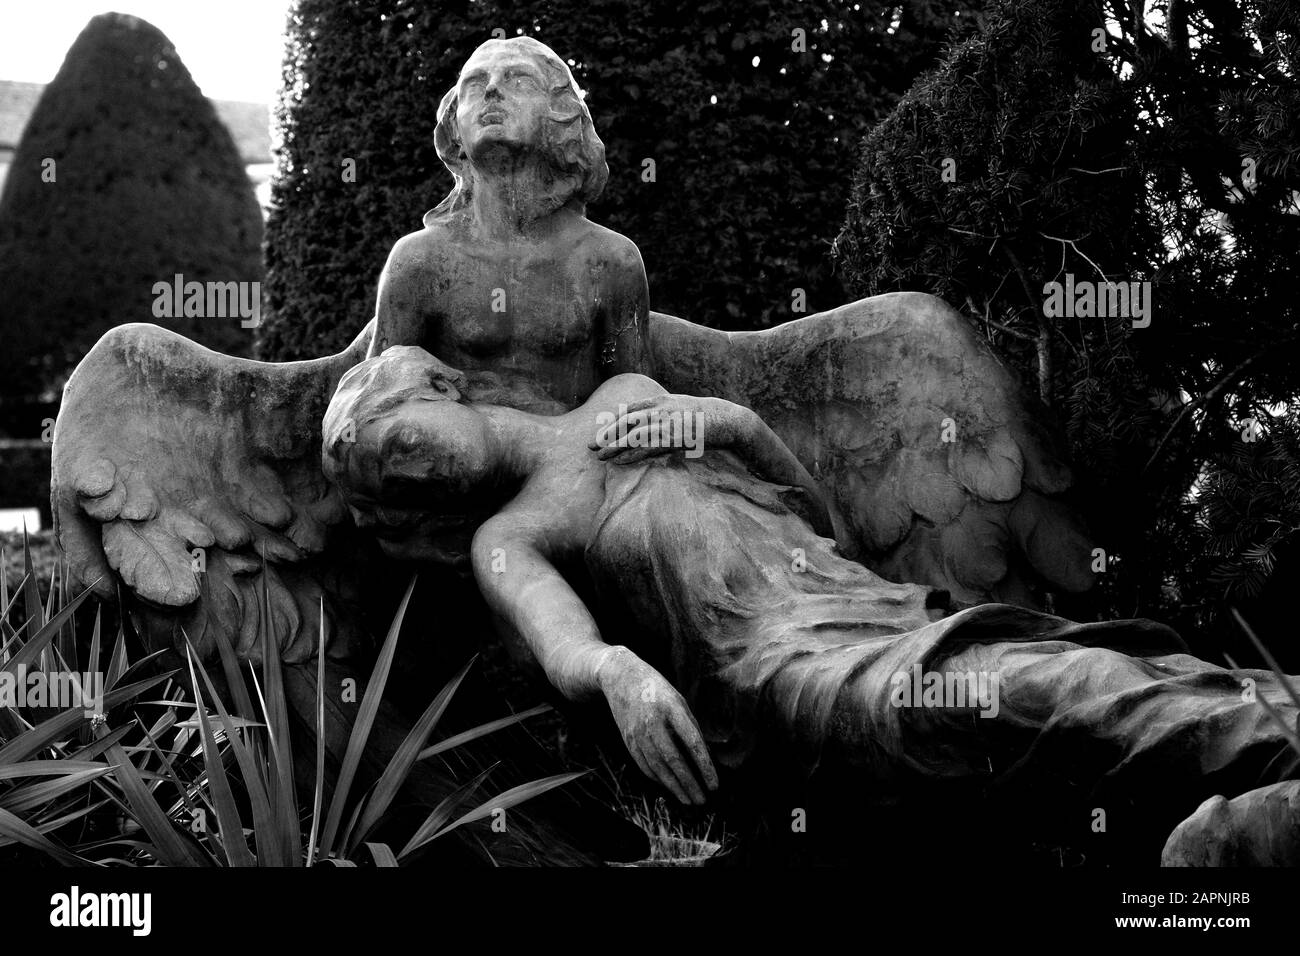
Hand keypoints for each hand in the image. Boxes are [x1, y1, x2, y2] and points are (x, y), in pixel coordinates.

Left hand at [588, 395, 724, 465]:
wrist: (726, 419)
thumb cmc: (705, 416)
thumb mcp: (681, 406)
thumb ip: (664, 411)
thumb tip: (651, 423)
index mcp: (660, 401)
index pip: (629, 409)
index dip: (613, 421)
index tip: (601, 431)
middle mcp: (659, 410)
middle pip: (625, 422)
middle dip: (606, 434)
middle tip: (590, 445)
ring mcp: (665, 424)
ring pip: (632, 436)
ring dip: (613, 447)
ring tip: (599, 457)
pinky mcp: (672, 439)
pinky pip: (646, 448)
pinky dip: (631, 455)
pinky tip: (619, 462)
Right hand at [596, 647, 718, 804]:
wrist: (620, 677)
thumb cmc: (656, 688)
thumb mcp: (678, 699)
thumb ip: (691, 725)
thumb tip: (705, 754)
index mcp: (671, 708)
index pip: (692, 743)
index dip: (704, 766)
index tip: (714, 784)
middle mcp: (653, 722)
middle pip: (674, 760)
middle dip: (689, 783)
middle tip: (702, 800)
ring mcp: (637, 732)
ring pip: (658, 767)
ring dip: (674, 787)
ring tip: (688, 799)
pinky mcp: (628, 740)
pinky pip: (644, 765)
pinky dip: (658, 778)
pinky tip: (669, 786)